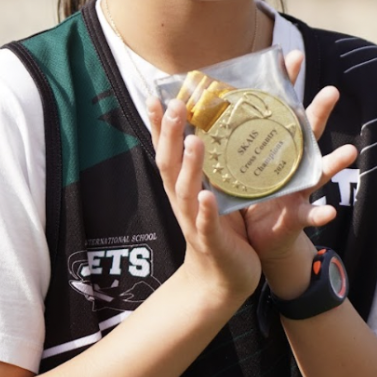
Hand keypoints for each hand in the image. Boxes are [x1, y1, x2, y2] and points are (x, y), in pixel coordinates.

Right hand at [148, 97, 261, 309]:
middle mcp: (182, 200)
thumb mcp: (211, 190)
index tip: (154, 96)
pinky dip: (205, 210)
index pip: (165, 150)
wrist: (221, 280)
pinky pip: (205, 224)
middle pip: (169, 164)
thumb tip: (209, 129)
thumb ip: (209, 165)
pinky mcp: (211, 241)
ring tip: (193, 140)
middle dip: (169, 134)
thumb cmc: (219, 230)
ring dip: (189, 166)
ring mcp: (194, 221)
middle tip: (175, 105)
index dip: (157, 126)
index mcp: (182, 186)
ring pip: (185, 191)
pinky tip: (207, 196)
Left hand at [241, 51, 356, 296]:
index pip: (281, 111)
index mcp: (274, 150)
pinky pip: (308, 216)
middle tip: (332, 90)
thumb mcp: (234, 162)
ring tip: (349, 152)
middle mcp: (291, 166)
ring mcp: (297, 190)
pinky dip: (320, 216)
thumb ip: (226, 136)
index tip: (293, 56)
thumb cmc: (244, 198)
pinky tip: (328, 214)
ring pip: (319, 172)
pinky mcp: (295, 217)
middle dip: (319, 112)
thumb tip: (208, 100)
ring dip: (334, 163)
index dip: (288, 85)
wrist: (251, 241)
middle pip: (307, 134)